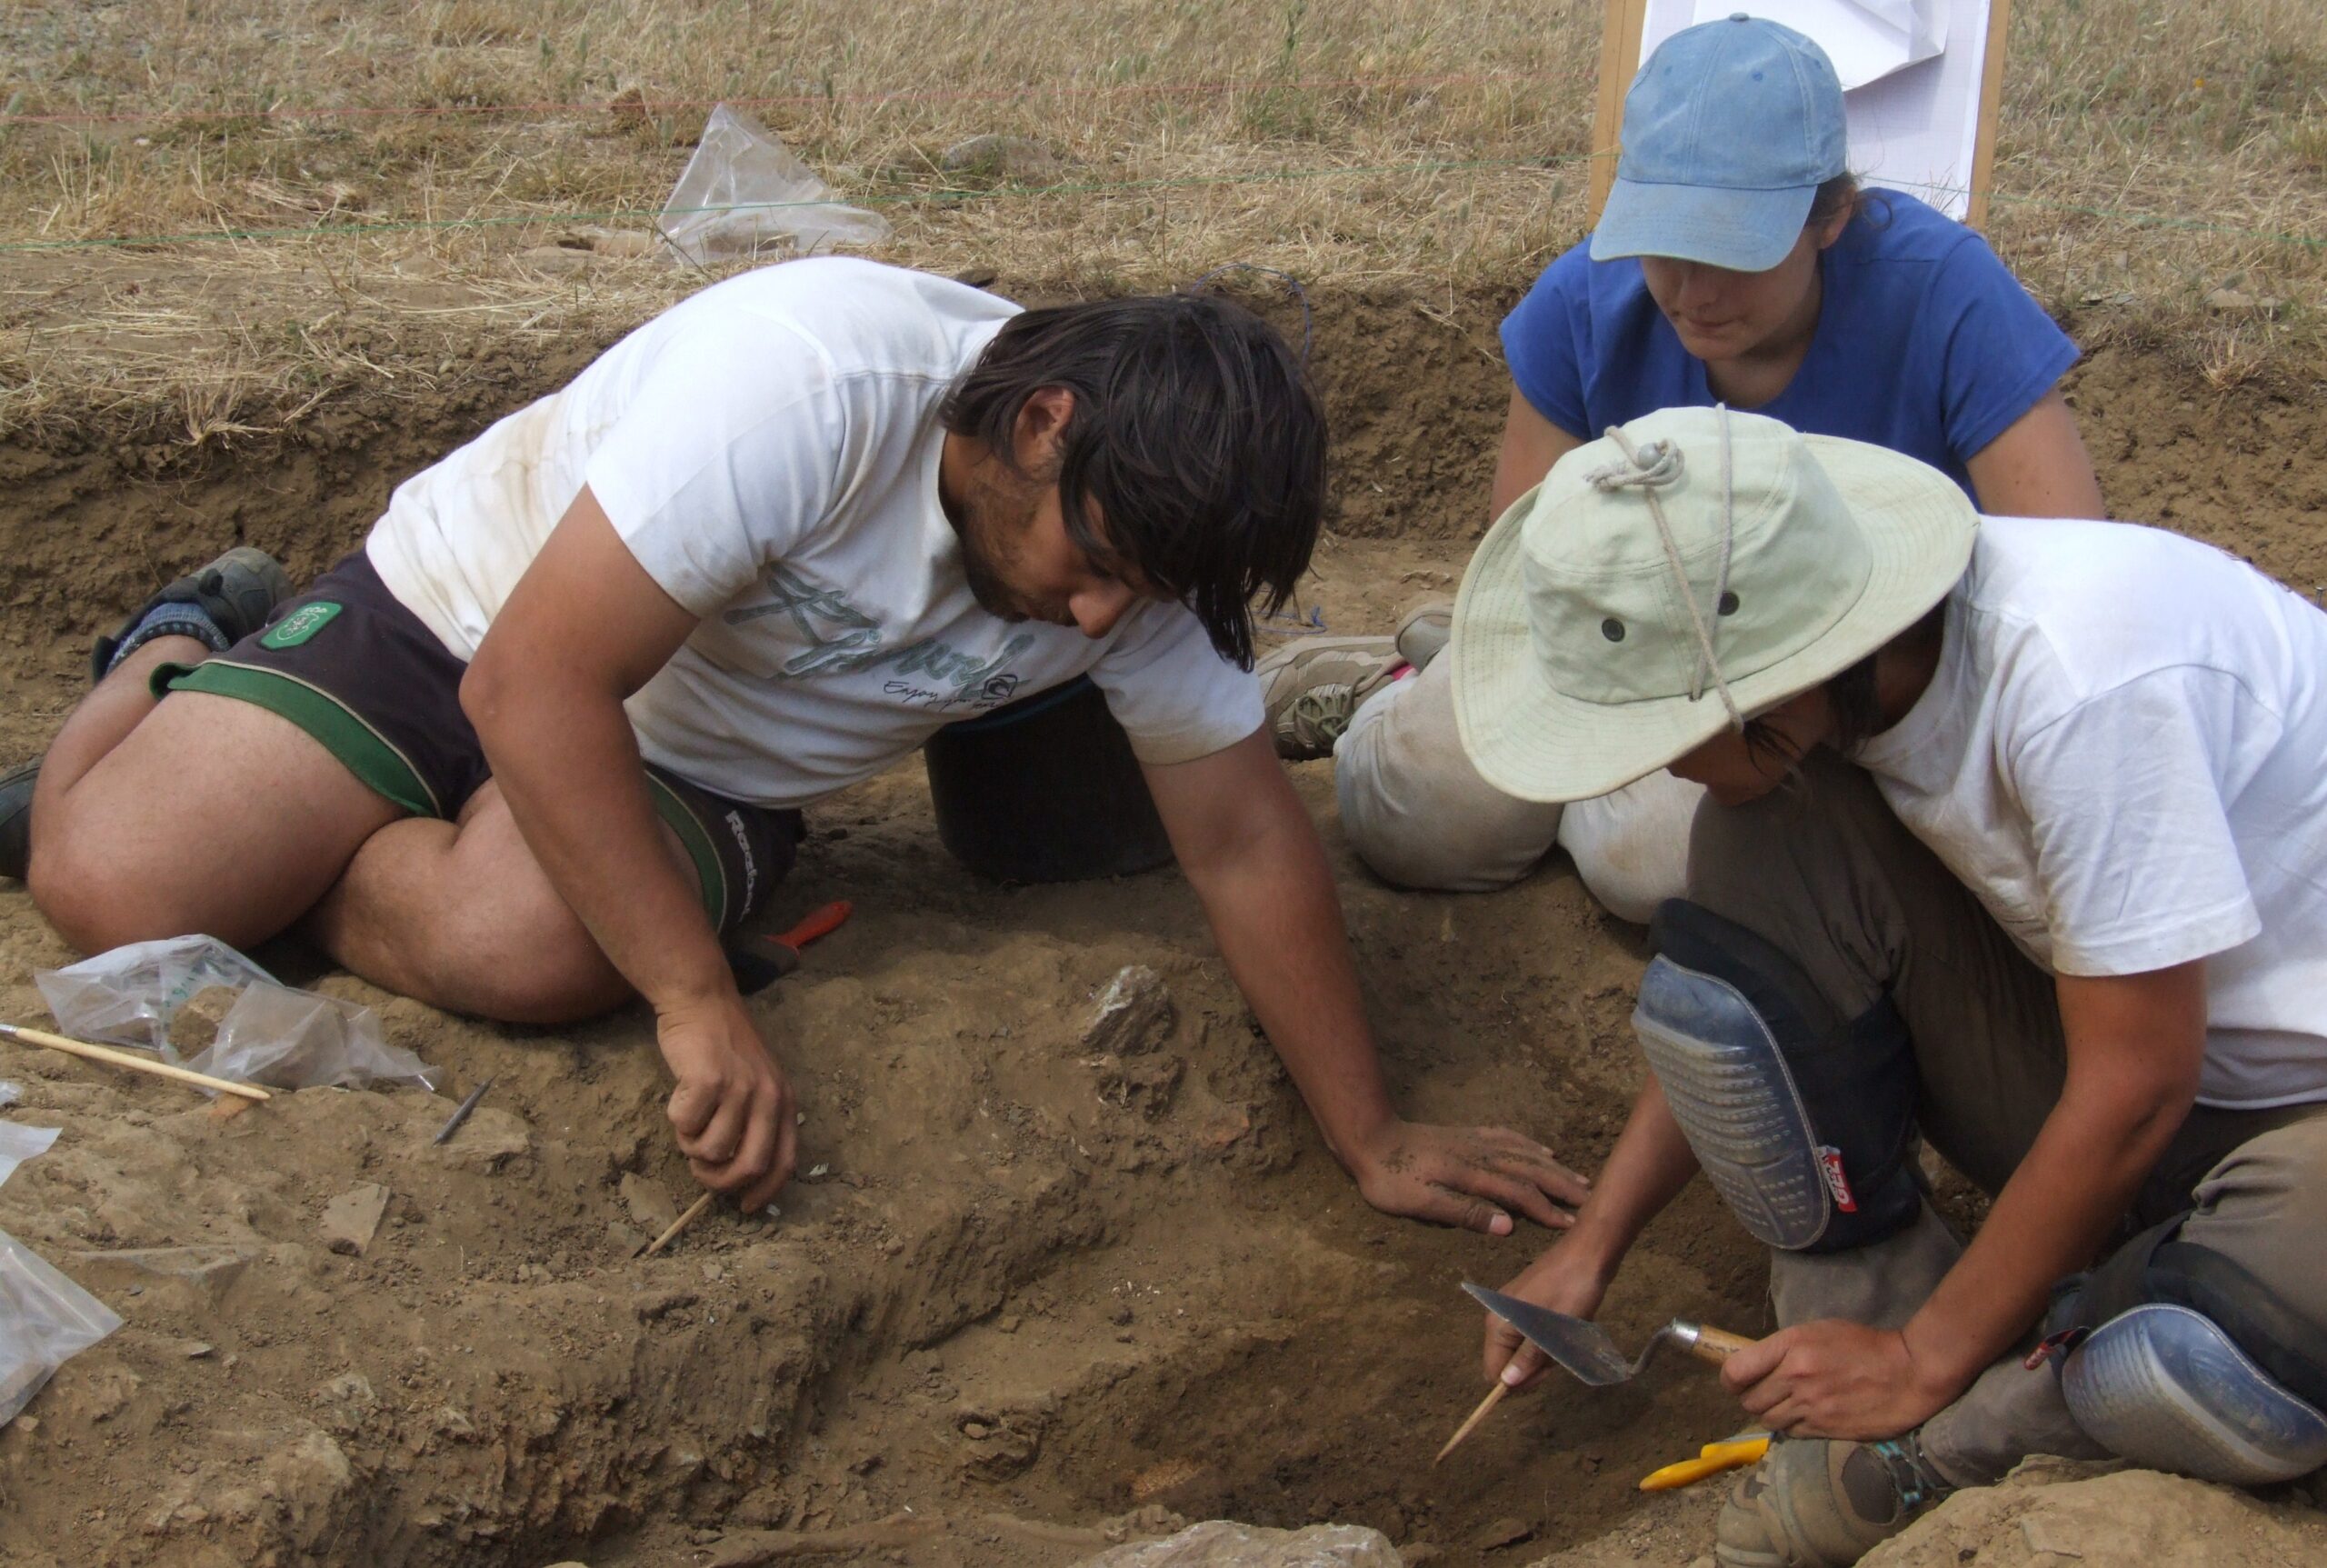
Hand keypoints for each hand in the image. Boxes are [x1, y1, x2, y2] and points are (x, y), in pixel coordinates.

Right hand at [656, 987, 796, 1212]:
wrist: (701, 1001)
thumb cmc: (722, 1046)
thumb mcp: (755, 1081)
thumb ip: (754, 1120)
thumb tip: (739, 1173)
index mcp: (783, 1101)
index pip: (784, 1162)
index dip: (766, 1192)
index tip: (747, 1208)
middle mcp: (768, 1097)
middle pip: (749, 1166)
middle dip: (720, 1181)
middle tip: (701, 1171)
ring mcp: (740, 1088)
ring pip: (711, 1150)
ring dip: (691, 1145)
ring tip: (690, 1118)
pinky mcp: (709, 1080)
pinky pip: (686, 1125)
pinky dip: (677, 1118)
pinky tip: (680, 1096)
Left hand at [1347, 1118, 1589, 1234]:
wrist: (1369, 1138)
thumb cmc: (1390, 1180)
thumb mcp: (1421, 1204)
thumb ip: (1465, 1213)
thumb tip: (1507, 1226)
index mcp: (1472, 1176)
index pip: (1519, 1195)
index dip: (1546, 1210)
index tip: (1571, 1225)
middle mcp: (1480, 1156)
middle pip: (1529, 1170)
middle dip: (1560, 1186)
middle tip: (1589, 1199)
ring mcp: (1474, 1143)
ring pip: (1522, 1154)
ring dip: (1551, 1167)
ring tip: (1576, 1177)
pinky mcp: (1466, 1136)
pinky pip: (1506, 1138)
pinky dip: (1528, 1145)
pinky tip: (1539, 1150)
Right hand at [1483, 1242, 1615, 1390]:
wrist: (1587, 1252)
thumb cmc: (1570, 1292)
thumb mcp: (1552, 1331)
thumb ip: (1527, 1359)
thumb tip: (1505, 1383)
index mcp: (1497, 1324)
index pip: (1494, 1370)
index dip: (1518, 1381)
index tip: (1546, 1373)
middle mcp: (1498, 1316)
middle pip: (1508, 1360)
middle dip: (1534, 1365)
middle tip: (1561, 1350)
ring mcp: (1513, 1308)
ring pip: (1523, 1347)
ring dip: (1544, 1350)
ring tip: (1566, 1334)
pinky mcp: (1527, 1302)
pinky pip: (1531, 1332)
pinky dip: (1547, 1336)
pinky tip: (1564, 1325)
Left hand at [1722, 1319, 1960, 1439]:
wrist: (1908, 1372)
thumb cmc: (1865, 1345)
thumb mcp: (1819, 1331)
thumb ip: (1785, 1348)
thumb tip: (1758, 1364)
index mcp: (1792, 1346)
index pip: (1736, 1370)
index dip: (1729, 1378)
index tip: (1735, 1380)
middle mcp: (1796, 1377)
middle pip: (1749, 1400)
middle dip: (1750, 1398)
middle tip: (1761, 1393)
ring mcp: (1810, 1406)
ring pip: (1767, 1420)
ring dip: (1770, 1415)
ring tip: (1783, 1406)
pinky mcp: (1825, 1429)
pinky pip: (1791, 1433)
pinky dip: (1791, 1427)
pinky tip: (1804, 1416)